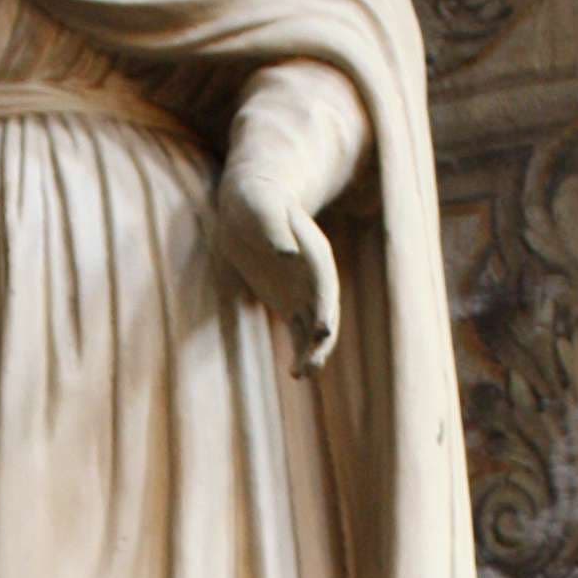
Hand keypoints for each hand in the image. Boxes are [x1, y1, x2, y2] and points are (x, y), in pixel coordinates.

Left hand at [217, 166, 339, 374]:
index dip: (325, 308)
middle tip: (312, 364)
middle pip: (325, 312)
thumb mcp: (262, 208)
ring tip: (303, 375)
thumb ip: (275, 229)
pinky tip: (294, 373)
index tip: (322, 331)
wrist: (252, 204)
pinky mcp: (290, 303)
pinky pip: (299, 333)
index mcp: (315, 253)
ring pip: (315, 328)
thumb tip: (286, 254)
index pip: (324, 284)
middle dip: (321, 339)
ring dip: (313, 353)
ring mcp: (304, 291)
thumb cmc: (257, 202)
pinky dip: (299, 352)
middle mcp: (316, 276)